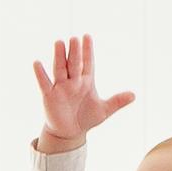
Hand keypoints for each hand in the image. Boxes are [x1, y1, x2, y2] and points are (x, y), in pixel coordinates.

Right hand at [31, 36, 134, 153]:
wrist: (69, 133)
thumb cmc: (86, 118)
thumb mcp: (104, 110)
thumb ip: (117, 101)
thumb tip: (134, 95)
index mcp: (86, 81)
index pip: (88, 63)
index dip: (88, 51)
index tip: (87, 36)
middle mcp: (73, 81)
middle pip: (74, 63)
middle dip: (74, 52)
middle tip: (74, 38)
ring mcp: (60, 88)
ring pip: (60, 69)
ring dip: (59, 57)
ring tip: (59, 43)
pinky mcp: (49, 96)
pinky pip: (44, 83)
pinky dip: (40, 74)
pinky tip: (37, 63)